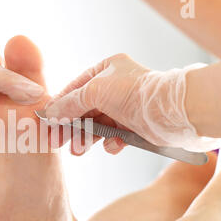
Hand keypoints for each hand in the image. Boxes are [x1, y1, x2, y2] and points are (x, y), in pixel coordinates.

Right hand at [45, 54, 218, 152]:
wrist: (174, 112)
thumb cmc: (136, 93)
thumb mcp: (96, 91)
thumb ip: (71, 103)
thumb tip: (50, 113)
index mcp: (106, 70)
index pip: (75, 88)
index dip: (59, 106)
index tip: (46, 123)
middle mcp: (115, 86)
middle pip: (83, 109)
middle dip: (70, 127)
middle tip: (57, 143)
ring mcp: (125, 107)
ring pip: (97, 125)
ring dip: (87, 138)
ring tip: (79, 150)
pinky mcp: (135, 126)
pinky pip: (115, 135)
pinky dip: (111, 142)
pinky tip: (114, 144)